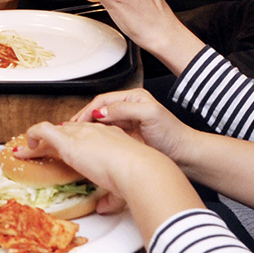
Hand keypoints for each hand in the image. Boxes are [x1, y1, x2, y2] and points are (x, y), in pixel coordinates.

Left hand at [18, 120, 201, 236]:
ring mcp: (80, 134)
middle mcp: (94, 132)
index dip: (73, 142)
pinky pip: (43, 131)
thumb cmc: (136, 176)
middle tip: (40, 150)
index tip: (65, 151)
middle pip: (67, 131)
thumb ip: (110, 198)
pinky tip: (25, 148)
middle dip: (53, 140)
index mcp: (110, 138)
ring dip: (38, 142)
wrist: (137, 169)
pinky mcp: (68, 141)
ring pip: (52, 131)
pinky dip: (32, 136)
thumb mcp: (121, 187)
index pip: (86, 135)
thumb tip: (103, 208)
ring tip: (26, 151)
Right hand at [68, 88, 202, 167]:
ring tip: (76, 136)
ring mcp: (127, 123)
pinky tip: (90, 144)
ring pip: (100, 123)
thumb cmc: (171, 133)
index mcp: (133, 98)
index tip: (77, 121)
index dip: (88, 110)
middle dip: (83, 118)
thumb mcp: (149, 114)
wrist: (183, 154)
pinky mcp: (127, 136)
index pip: (103, 100)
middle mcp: (128, 108)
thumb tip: (101, 111)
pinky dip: (96, 138)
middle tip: (70, 129)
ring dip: (88, 128)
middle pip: (99, 110)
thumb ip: (125, 109)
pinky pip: (106, 134)